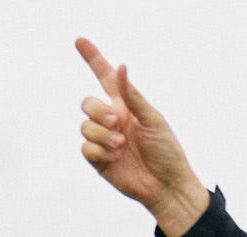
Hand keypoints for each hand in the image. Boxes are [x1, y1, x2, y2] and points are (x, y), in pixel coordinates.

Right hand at [76, 40, 211, 236]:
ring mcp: (103, 140)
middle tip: (117, 123)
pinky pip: (85, 148)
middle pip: (87, 102)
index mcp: (126, 106)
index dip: (93, 59)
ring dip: (102, 134)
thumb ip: (133, 96)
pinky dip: (99, 151)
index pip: (104, 77)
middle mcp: (112, 120)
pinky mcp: (98, 160)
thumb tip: (121, 66)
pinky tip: (115, 157)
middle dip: (98, 111)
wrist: (167, 186)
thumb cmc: (166, 152)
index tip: (80, 41)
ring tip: (121, 146)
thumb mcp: (153, 119)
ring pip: (84, 126)